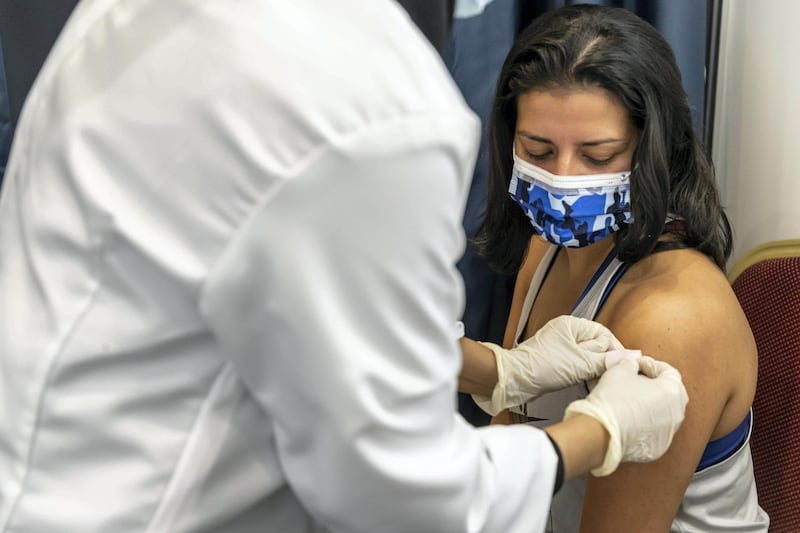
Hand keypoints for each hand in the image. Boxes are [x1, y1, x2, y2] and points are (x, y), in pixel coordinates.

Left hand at [471, 315, 624, 414]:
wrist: (513, 380)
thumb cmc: (541, 367)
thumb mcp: (580, 364)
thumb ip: (607, 360)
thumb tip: (632, 356)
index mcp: (572, 325)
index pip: (604, 334)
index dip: (614, 350)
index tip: (623, 366)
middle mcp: (566, 332)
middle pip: (597, 345)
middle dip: (603, 360)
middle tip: (607, 376)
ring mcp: (560, 347)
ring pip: (588, 357)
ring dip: (593, 369)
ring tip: (595, 380)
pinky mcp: (556, 361)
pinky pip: (577, 365)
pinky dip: (583, 373)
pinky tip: (584, 382)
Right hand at [564, 355, 688, 475]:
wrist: (600, 433)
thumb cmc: (612, 400)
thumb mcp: (620, 370)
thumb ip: (632, 363)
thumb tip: (633, 365)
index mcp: (673, 391)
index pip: (668, 371)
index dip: (651, 364)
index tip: (637, 364)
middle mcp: (677, 413)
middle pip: (669, 393)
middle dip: (652, 384)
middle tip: (635, 379)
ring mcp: (669, 433)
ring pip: (663, 413)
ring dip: (650, 404)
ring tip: (629, 399)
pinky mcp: (657, 448)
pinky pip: (654, 430)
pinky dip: (645, 422)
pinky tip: (628, 418)